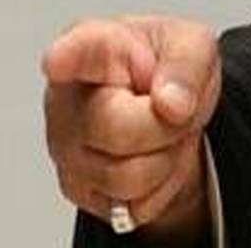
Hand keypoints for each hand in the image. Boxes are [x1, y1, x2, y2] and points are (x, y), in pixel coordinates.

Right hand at [42, 16, 220, 240]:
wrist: (166, 105)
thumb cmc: (164, 66)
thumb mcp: (192, 45)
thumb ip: (187, 65)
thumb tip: (172, 104)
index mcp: (92, 47)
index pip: (75, 52)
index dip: (66, 57)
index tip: (58, 61)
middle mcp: (66, 99)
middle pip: (118, 130)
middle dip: (165, 126)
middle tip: (173, 107)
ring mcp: (66, 148)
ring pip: (128, 177)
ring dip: (166, 158)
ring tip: (161, 129)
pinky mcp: (78, 188)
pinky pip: (134, 205)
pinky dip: (160, 186)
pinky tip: (151, 155)